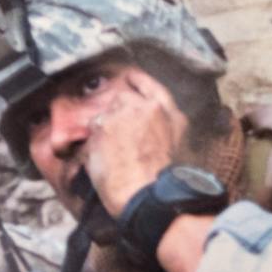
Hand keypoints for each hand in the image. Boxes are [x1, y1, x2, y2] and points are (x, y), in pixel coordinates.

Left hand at [82, 68, 190, 217]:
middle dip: (117, 113)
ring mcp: (122, 114)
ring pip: (104, 113)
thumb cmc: (163, 178)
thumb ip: (167, 124)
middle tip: (116, 133)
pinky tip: (101, 159)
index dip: (137, 80)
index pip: (149, 85)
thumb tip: (152, 123)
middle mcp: (146, 108)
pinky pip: (92, 130)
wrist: (146, 194)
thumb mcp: (178, 144)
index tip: (128, 77)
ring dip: (104, 129)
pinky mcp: (102, 126)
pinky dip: (92, 143)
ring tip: (110, 154)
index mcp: (168, 113)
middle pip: (123, 98)